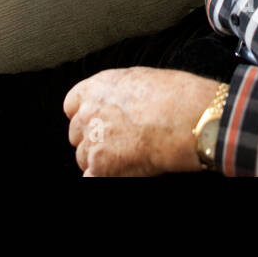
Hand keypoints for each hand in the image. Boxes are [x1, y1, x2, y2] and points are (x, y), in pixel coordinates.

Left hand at [64, 68, 221, 175]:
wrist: (186, 119)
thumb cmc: (174, 97)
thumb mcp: (140, 78)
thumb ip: (119, 92)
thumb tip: (120, 103)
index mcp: (95, 89)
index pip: (72, 106)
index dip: (85, 116)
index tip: (96, 121)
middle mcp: (88, 114)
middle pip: (77, 134)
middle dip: (93, 139)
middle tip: (116, 142)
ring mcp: (92, 142)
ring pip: (83, 158)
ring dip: (100, 160)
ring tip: (126, 157)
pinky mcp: (101, 167)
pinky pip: (91, 178)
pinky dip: (103, 176)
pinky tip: (121, 172)